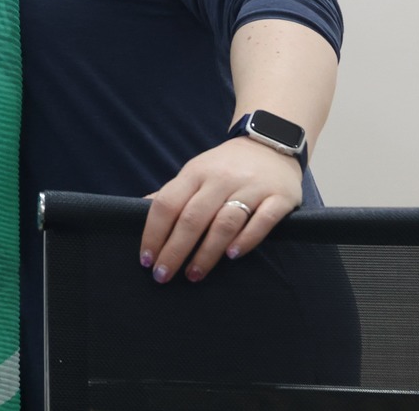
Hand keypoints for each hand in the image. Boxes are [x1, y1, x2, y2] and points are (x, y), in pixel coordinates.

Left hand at [141, 137, 304, 283]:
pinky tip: (232, 256)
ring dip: (207, 252)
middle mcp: (220, 179)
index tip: (146, 260)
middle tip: (163, 276)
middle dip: (175, 250)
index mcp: (195, 173)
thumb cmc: (225, 167)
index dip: (154, 233)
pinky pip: (263, 221)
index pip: (167, 204)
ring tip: (193, 274)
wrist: (270, 144)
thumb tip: (139, 210)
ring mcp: (251, 188)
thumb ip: (173, 193)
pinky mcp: (279, 198)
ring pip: (225, 222)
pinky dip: (246, 239)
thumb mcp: (195, 172)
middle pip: (192, 217)